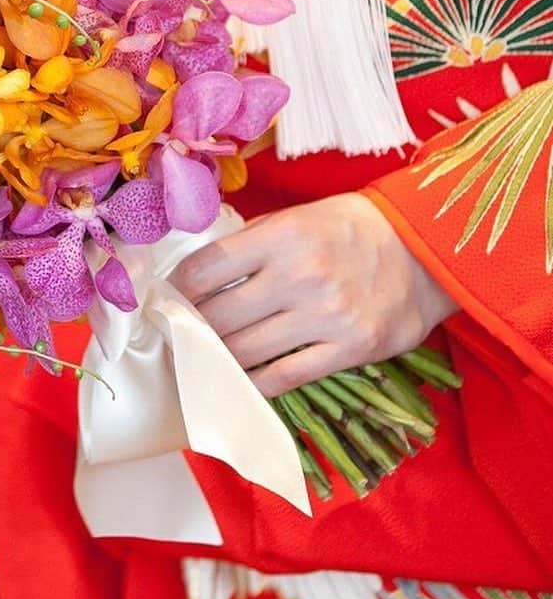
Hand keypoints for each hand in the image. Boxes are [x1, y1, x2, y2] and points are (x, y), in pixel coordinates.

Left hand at [169, 193, 457, 396]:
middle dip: (191, 329)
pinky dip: (255, 382)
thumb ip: (254, 242)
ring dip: (217, 358)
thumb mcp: (300, 216)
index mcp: (282, 236)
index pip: (207, 268)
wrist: (428, 249)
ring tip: (202, 359)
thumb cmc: (355, 227)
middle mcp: (300, 276)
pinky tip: (240, 379)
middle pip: (220, 316)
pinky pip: (284, 376)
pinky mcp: (350, 349)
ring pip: (246, 351)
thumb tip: (206, 271)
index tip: (169, 298)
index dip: (178, 288)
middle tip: (178, 335)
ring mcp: (325, 317)